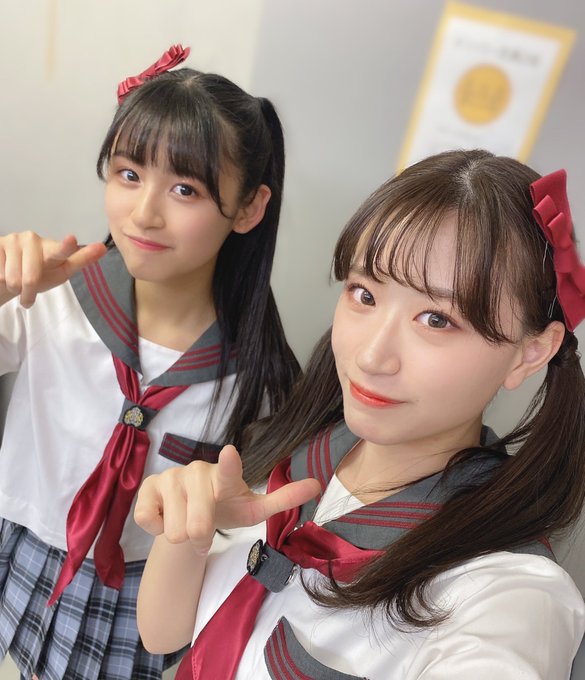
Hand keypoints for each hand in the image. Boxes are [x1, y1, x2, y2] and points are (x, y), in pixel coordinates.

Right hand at [0, 232, 106, 306]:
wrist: (11, 275)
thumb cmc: (40, 273)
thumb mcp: (62, 271)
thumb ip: (81, 260)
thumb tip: (103, 247)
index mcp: (51, 248)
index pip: (60, 251)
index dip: (65, 247)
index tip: (71, 240)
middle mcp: (31, 239)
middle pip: (29, 278)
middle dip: (27, 293)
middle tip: (28, 295)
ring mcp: (11, 240)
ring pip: (11, 279)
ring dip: (13, 288)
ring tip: (16, 284)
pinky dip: (0, 281)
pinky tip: (3, 273)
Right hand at [135, 445, 320, 553]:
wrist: (191, 516)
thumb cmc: (225, 507)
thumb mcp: (252, 509)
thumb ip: (283, 498)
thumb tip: (318, 485)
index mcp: (224, 476)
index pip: (228, 471)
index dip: (228, 464)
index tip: (230, 453)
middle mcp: (195, 472)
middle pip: (196, 524)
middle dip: (201, 537)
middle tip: (205, 530)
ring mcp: (168, 478)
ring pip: (173, 529)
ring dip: (181, 537)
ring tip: (186, 524)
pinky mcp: (146, 490)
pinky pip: (148, 521)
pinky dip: (157, 530)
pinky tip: (165, 517)